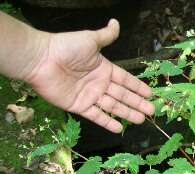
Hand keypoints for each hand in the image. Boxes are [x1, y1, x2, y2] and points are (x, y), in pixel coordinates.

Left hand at [24, 19, 153, 132]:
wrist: (41, 59)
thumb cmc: (65, 47)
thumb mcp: (90, 40)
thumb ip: (106, 35)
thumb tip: (116, 22)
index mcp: (104, 69)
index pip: (125, 80)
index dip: (138, 87)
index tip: (150, 94)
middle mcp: (98, 83)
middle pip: (122, 95)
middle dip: (137, 103)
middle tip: (151, 111)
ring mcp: (89, 96)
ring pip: (113, 107)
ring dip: (127, 113)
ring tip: (140, 120)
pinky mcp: (79, 106)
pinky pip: (96, 116)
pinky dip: (107, 122)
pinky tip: (118, 128)